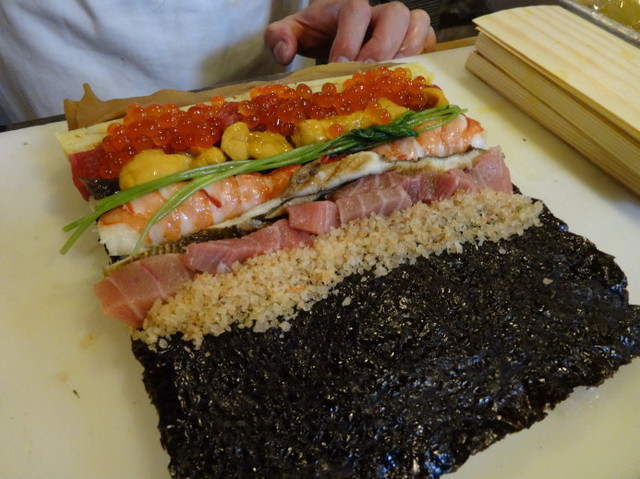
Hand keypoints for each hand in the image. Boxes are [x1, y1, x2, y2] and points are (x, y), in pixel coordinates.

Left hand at [264, 0, 435, 64]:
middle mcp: (379, 12)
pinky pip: (430, 42)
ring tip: (393, 76)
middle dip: (382, 45)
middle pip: (395, 13)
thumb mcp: (292, 32)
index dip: (350, 38)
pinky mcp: (416, 41)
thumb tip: (284, 54)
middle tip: (369, 73)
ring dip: (409, 50)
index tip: (340, 65)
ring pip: (418, 23)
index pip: (355, 11)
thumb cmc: (316, 34)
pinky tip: (406, 79)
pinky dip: (423, 58)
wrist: (334, 35)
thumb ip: (279, 37)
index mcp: (348, 6)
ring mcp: (401, 24)